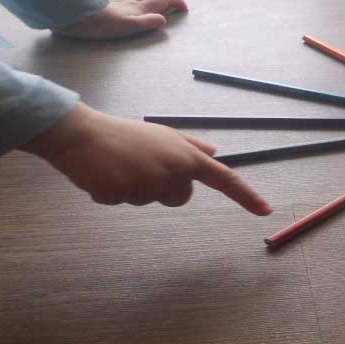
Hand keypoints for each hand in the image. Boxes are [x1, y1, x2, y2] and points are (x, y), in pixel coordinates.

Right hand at [22, 103, 270, 214]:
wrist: (79, 133)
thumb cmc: (122, 134)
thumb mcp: (162, 135)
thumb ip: (190, 146)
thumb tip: (214, 150)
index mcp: (184, 153)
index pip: (223, 177)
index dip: (245, 195)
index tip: (265, 210)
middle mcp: (171, 167)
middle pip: (179, 198)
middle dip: (162, 190)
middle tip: (138, 166)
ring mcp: (146, 181)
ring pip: (147, 202)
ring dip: (132, 190)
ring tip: (117, 165)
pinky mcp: (120, 192)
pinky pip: (120, 203)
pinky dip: (110, 194)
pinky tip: (102, 174)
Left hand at [52, 0, 186, 39]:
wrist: (80, 16)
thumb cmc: (103, 25)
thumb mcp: (130, 27)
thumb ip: (148, 22)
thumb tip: (163, 20)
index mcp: (139, 7)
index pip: (162, 1)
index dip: (175, 2)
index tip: (184, 7)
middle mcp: (131, 0)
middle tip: (173, 0)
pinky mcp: (107, 0)